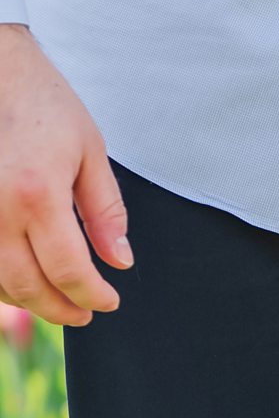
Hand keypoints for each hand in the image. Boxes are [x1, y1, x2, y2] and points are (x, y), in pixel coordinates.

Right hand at [0, 26, 130, 326]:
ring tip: (54, 301)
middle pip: (26, 285)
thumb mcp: (90, 151)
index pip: (69, 270)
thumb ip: (106, 212)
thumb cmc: (41, 103)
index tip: (109, 301)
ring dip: (25, 299)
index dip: (92, 296)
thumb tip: (120, 261)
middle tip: (83, 315)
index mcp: (36, 193)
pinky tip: (18, 279)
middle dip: (60, 308)